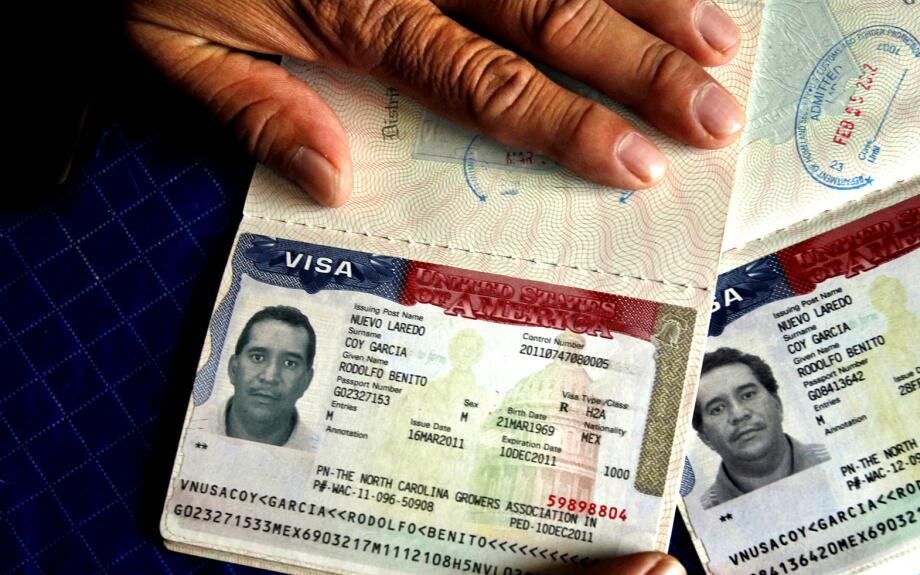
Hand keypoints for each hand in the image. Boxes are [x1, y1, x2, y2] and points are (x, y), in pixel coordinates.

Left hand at [125, 0, 744, 205]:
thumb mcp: (168, 37)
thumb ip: (256, 110)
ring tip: (722, 38)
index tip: (638, 162)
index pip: (483, 76)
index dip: (567, 121)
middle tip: (718, 111)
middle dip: (641, 64)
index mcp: (356, 4)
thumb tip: (335, 182)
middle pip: (548, 7)